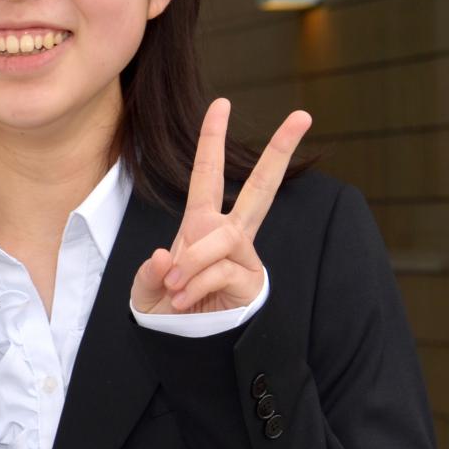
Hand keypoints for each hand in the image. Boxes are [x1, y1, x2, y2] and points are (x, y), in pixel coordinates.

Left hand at [131, 98, 311, 315]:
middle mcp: (228, 232)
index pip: (208, 174)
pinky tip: (186, 300)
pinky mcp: (251, 280)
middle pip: (261, 187)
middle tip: (303, 115)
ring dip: (190, 263)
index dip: (212, 139)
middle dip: (279, 151)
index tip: (221, 104)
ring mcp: (243, 255)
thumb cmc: (167, 306)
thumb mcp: (145, 287)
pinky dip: (195, 284)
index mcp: (201, 222)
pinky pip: (220, 270)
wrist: (181, 344)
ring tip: (174, 288)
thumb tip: (166, 257)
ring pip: (221, 240)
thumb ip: (149, 272)